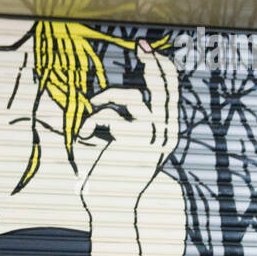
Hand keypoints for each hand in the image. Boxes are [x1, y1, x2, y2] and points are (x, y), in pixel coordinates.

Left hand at [77, 40, 179, 217]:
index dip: (162, 67)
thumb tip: (127, 91)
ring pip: (131, 95)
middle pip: (163, 85)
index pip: (171, 92)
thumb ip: (132, 121)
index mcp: (166, 134)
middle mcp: (165, 134)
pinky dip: (91, 123)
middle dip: (152, 62)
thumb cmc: (112, 178)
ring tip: (91, 115)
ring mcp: (151, 138)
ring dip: (105, 99)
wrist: (110, 210)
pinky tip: (85, 138)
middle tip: (141, 45)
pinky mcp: (132, 141)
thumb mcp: (126, 147)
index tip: (148, 47)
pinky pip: (108, 115)